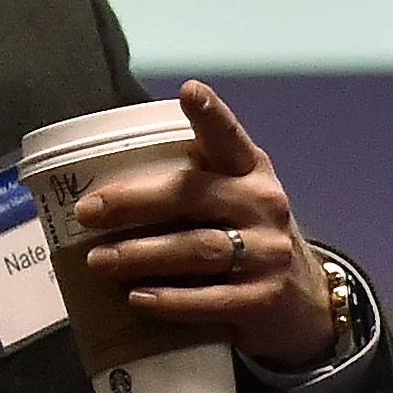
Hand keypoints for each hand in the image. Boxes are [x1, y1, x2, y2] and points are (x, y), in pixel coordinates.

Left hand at [74, 81, 337, 372]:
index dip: (211, 115)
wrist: (304, 300)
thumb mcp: (234, 201)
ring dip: (143, 254)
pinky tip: (138, 299)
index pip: (229, 138)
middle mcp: (263, 204)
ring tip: (99, 260)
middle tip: (88, 211)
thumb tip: (102, 191)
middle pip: (195, 195)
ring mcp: (268, 252)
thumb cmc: (247, 239)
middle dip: (136, 201)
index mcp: (251, 171)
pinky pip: (211, 299)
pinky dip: (171, 300)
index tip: (189, 91)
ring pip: (199, 248)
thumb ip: (192, 186)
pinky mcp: (264, 298)